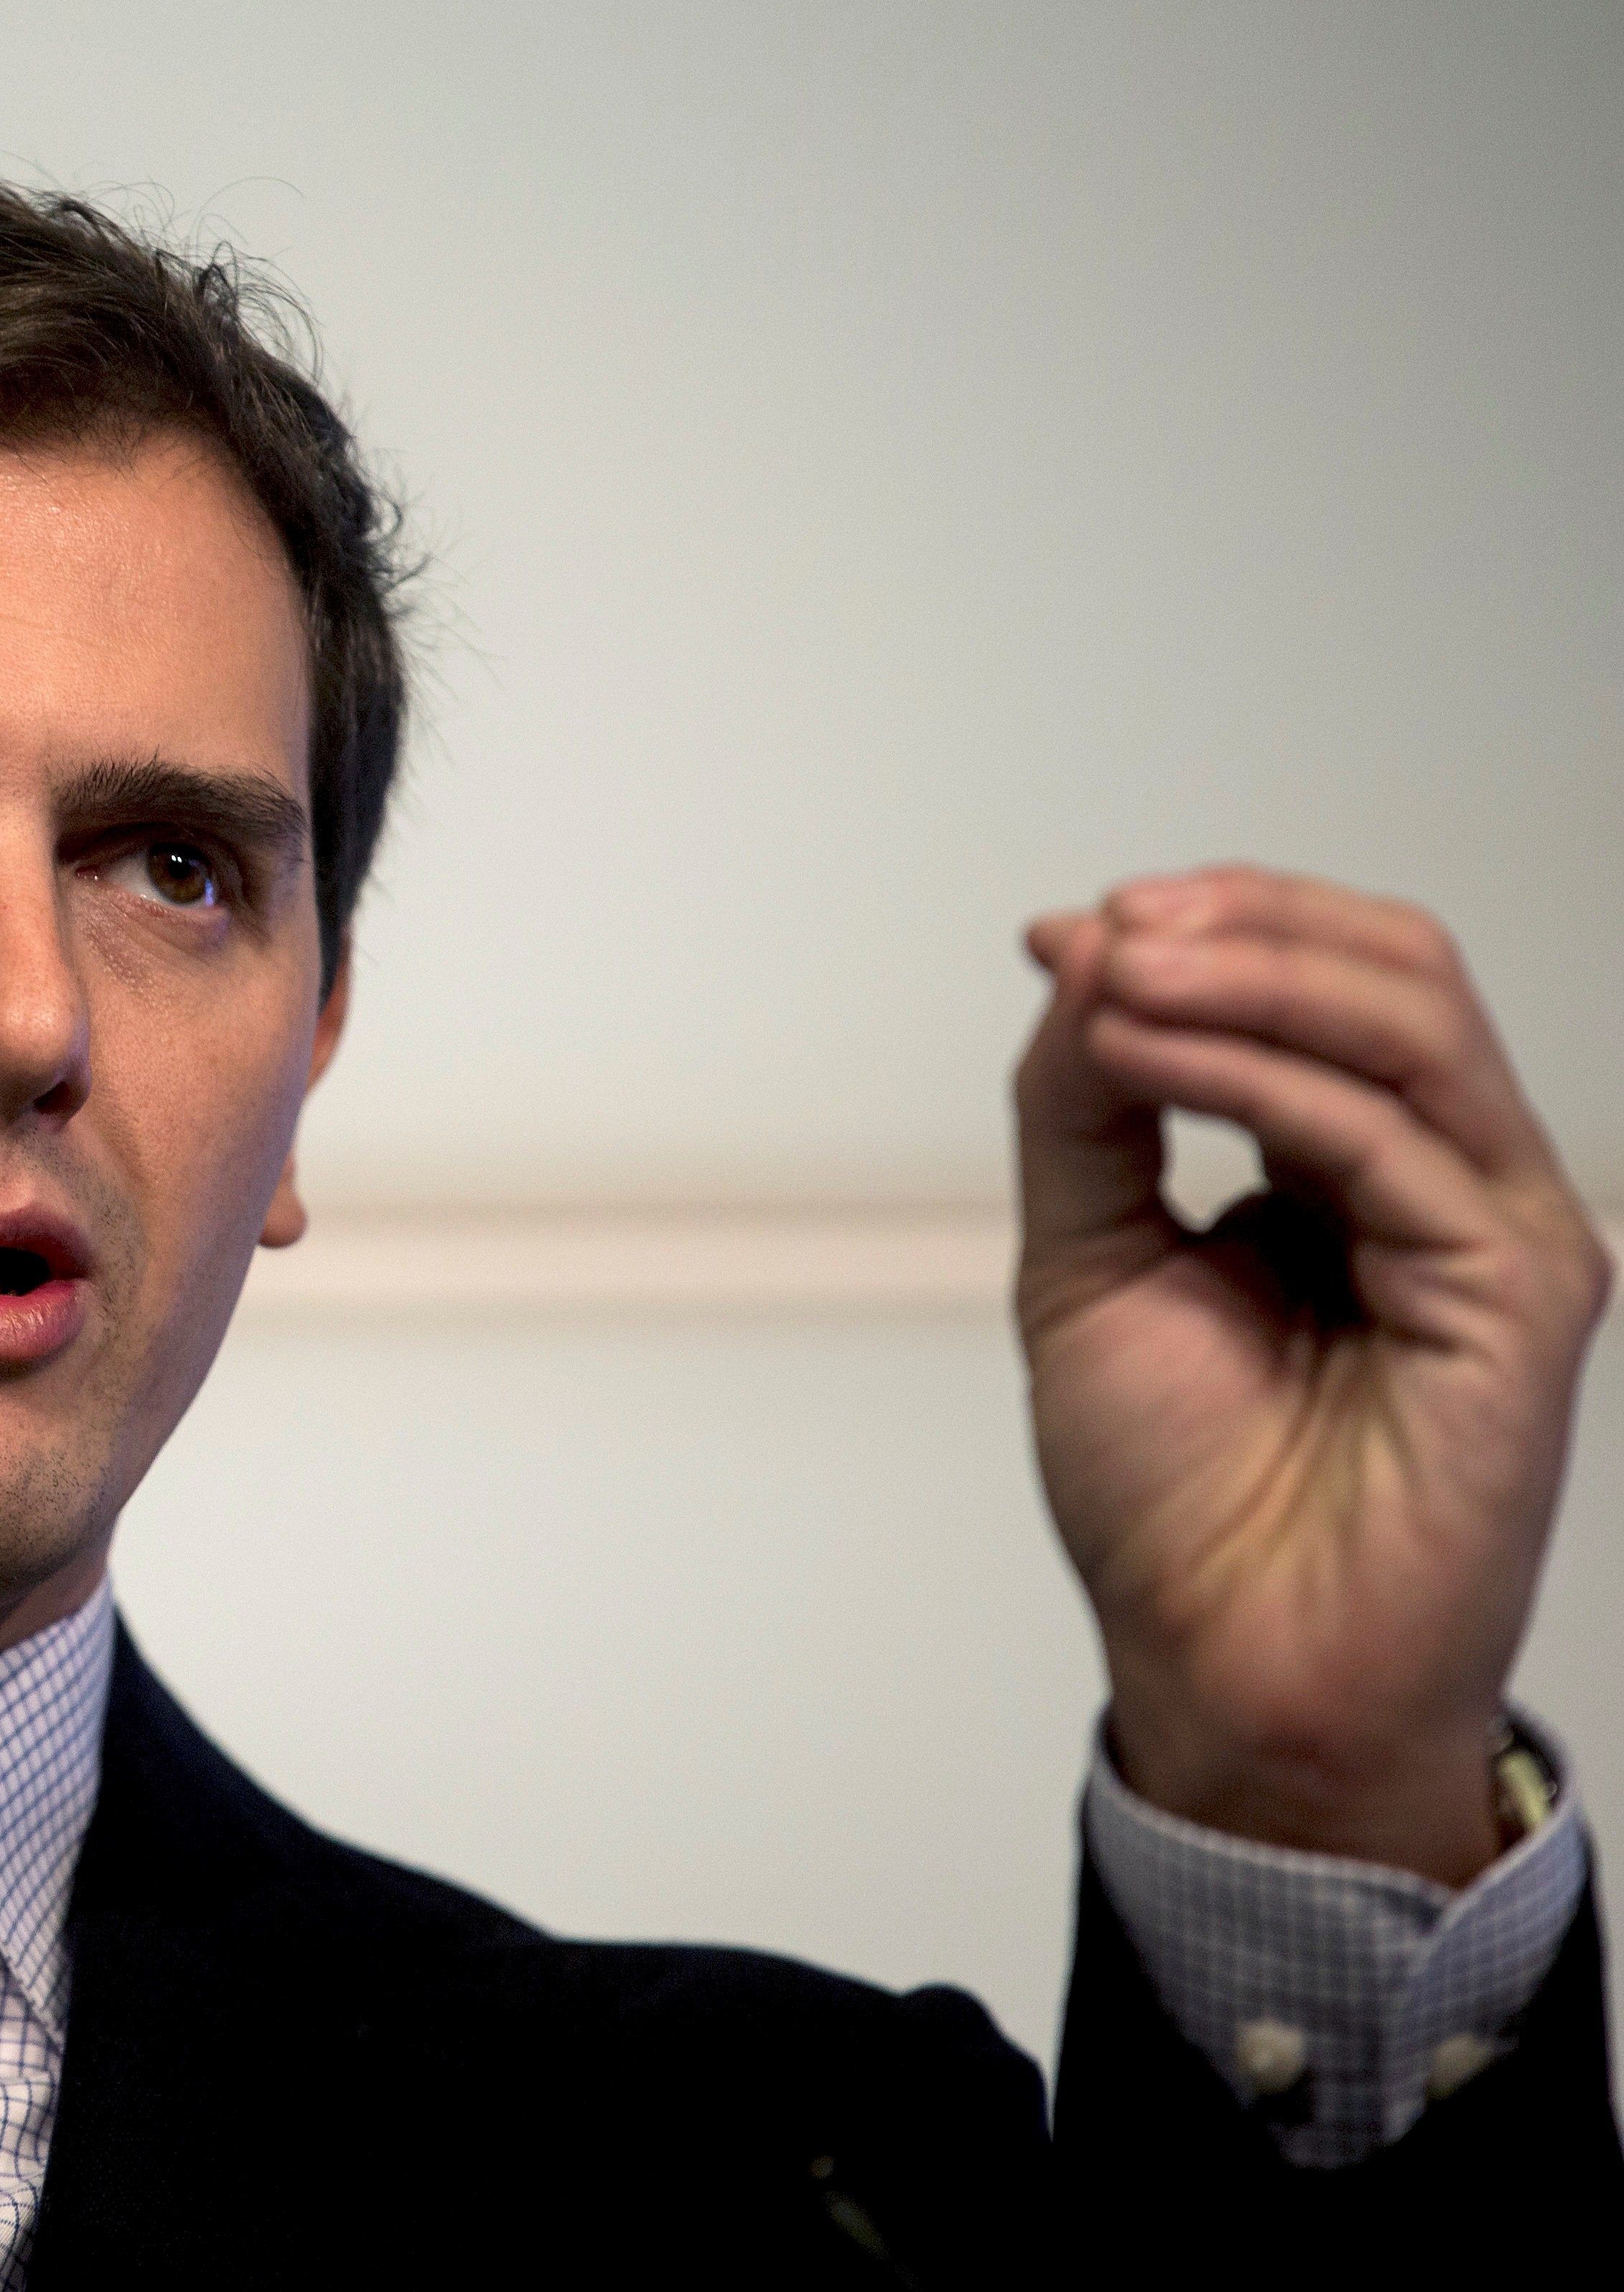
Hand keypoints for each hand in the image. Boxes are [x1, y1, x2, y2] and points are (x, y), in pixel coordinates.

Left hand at [1013, 864, 1608, 1882]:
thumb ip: (1085, 1104)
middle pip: (1398, 972)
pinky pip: (1391, 1142)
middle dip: (1246, 924)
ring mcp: (1496, 1233)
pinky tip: (1145, 1057)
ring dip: (1250, 977)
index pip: (1332, 980)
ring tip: (1118, 974)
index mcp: (1358, 1168)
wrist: (1223, 1663)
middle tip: (1110, 926)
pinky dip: (1257, 1078)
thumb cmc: (1173, 1493)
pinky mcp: (1516, 1295)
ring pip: (1413, 1026)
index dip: (1215, 926)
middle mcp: (1445, 1184)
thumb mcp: (1088, 1255)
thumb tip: (1079, 946)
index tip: (1072, 927)